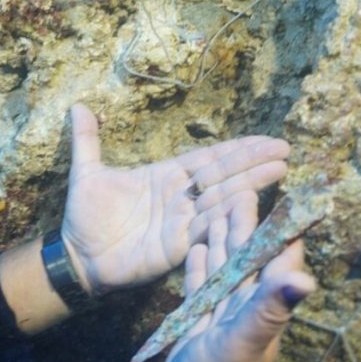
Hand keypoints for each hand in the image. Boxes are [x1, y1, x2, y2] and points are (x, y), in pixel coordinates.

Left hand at [61, 103, 289, 293]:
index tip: (266, 139)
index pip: (207, 159)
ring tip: (277, 170)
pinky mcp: (177, 247)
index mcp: (165, 176)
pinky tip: (250, 206)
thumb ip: (87, 140)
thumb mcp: (86, 172)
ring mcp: (181, 222)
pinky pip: (206, 230)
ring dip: (248, 186)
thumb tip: (77, 106)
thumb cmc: (85, 215)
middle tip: (284, 150)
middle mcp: (179, 198)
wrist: (77, 255)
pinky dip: (226, 218)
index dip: (236, 149)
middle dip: (252, 163)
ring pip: (219, 200)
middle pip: (221, 176)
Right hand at [147, 202, 315, 361]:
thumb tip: (303, 278)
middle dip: (245, 226)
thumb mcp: (243, 341)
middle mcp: (246, 307)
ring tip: (216, 210)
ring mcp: (222, 313)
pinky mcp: (198, 321)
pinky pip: (200, 285)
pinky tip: (193, 248)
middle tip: (240, 192)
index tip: (280, 200)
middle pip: (248, 258)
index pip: (278, 261)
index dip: (279, 230)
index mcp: (263, 308)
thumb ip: (269, 309)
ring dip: (220, 239)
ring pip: (224, 267)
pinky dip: (198, 265)